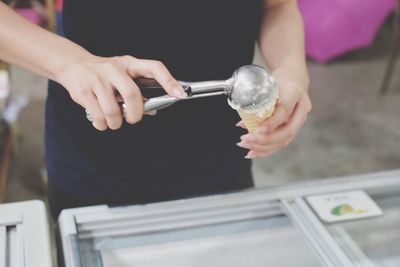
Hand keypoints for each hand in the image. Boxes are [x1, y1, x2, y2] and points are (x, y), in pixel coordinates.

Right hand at [56, 54, 185, 130]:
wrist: (73, 64)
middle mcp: (114, 69)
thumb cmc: (104, 73)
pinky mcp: (84, 92)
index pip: (154, 67)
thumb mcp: (123, 75)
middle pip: (132, 95)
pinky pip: (98, 117)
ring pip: (113, 111)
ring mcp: (98, 80)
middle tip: (133, 119)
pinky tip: (102, 121)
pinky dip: (103, 125)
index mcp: (129, 64)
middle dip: (136, 114)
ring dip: (116, 123)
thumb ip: (138, 92)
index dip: (169, 81)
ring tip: (114, 121)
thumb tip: (152, 111)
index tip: (180, 94)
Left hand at [236, 67, 310, 157]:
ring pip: (285, 140)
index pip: (285, 111)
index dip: (272, 122)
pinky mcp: (294, 128)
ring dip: (263, 147)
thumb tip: (243, 122)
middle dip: (265, 139)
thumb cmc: (280, 80)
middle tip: (246, 139)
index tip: (258, 129)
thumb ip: (258, 101)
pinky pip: (282, 142)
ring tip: (246, 146)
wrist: (295, 78)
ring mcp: (299, 120)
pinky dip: (266, 150)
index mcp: (295, 93)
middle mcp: (301, 109)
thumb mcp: (269, 83)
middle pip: (287, 131)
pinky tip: (253, 152)